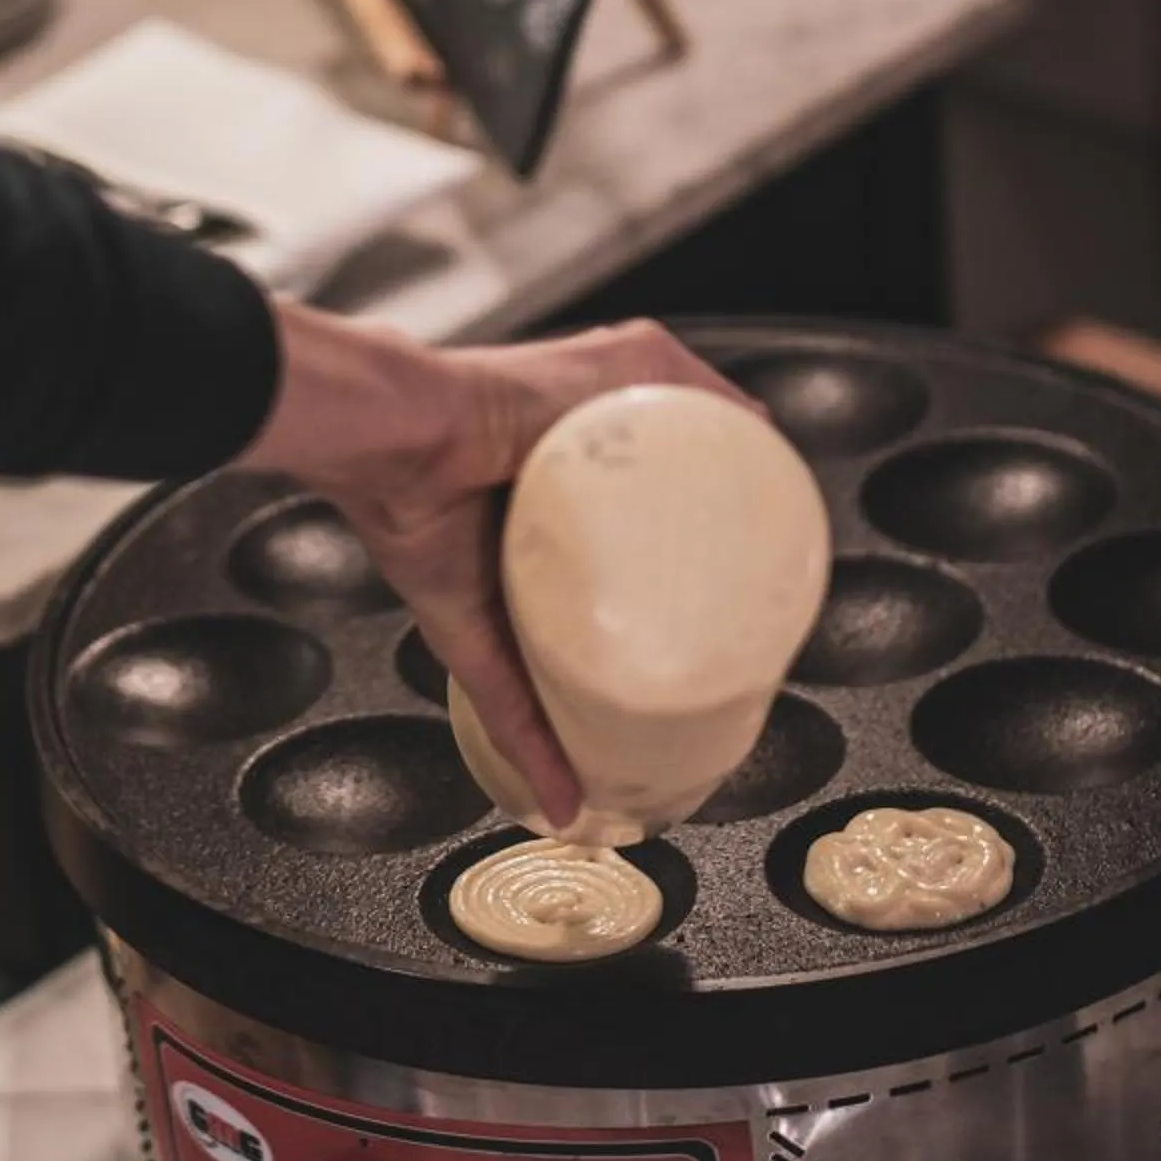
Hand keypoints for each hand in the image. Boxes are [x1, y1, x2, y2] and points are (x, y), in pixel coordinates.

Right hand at [235, 302, 752, 828]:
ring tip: (770, 527)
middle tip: (759, 578)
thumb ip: (520, 716)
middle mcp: (588, 434)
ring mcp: (609, 390)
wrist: (391, 437)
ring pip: (709, 429)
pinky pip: (706, 387)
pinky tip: (762, 457)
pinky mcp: (622, 356)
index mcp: (554, 489)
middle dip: (736, 517)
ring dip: (745, 470)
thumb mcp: (479, 637)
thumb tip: (562, 805)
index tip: (727, 604)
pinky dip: (739, 419)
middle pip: (696, 472)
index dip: (700, 557)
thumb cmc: (410, 515)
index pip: (654, 518)